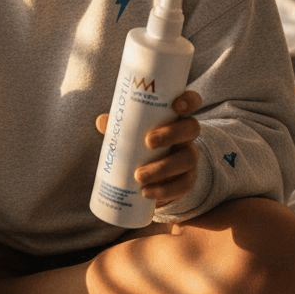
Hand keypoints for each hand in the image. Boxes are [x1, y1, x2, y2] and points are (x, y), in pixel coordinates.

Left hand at [95, 90, 202, 206]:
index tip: (176, 105)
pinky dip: (164, 191)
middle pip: (192, 128)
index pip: (192, 102)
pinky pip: (183, 186)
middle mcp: (187, 136)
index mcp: (176, 118)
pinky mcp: (187, 181)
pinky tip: (146, 193)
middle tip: (148, 141)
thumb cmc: (141, 145)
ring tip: (139, 176)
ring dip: (163, 168)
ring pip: (187, 159)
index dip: (189, 100)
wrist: (154, 177)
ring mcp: (189, 158)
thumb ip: (120, 126)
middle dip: (171, 133)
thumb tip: (102, 121)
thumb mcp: (132, 133)